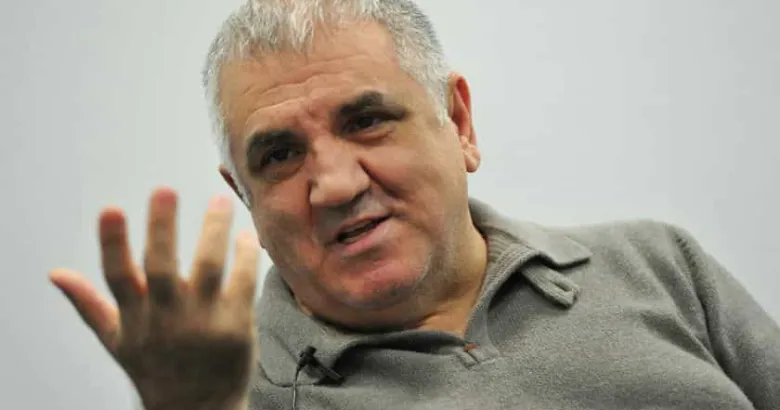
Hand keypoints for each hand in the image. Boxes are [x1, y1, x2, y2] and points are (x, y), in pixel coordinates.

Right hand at [49, 187, 259, 409]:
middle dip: (162, 228)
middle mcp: (167, 319)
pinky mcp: (236, 327)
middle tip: (163, 191)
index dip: (112, 243)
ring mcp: (203, 323)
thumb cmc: (155, 369)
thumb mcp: (116, 340)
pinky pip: (242, 282)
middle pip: (162, 267)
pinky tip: (245, 236)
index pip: (118, 276)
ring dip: (214, 231)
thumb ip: (89, 304)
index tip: (111, 209)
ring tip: (219, 200)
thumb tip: (55, 273)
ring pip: (208, 268)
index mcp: (135, 318)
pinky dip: (245, 257)